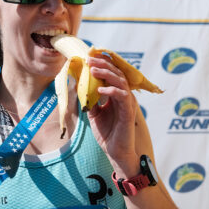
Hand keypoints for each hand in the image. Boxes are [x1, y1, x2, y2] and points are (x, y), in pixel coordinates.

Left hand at [85, 54, 140, 176]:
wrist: (116, 152)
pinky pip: (122, 96)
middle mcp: (124, 96)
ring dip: (107, 74)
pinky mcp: (128, 111)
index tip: (89, 57)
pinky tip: (99, 89)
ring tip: (93, 70)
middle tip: (90, 59)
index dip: (102, 64)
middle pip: (117, 73)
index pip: (111, 74)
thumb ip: (90, 100)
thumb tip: (79, 87)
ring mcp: (127, 103)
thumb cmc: (107, 133)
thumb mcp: (94, 114)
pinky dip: (111, 91)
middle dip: (103, 64)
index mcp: (116, 95)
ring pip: (120, 81)